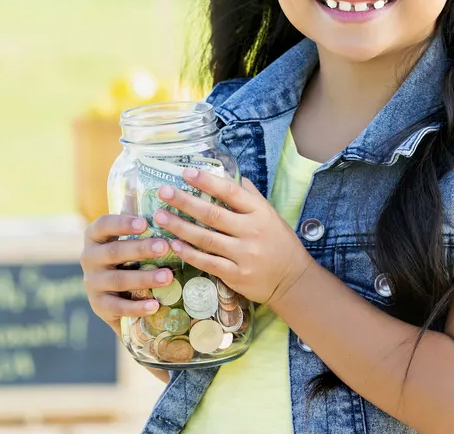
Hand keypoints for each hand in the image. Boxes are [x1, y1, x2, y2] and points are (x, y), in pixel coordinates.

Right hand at [80, 214, 177, 332]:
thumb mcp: (127, 245)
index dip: (122, 223)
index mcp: (94, 237)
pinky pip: (118, 307)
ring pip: (118, 280)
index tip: (144, 223)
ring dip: (144, 278)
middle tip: (164, 247)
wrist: (110, 297)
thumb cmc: (125, 261)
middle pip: (114, 252)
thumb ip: (141, 234)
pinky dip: (137, 307)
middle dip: (140, 249)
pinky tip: (155, 305)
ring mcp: (92, 283)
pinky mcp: (98, 305)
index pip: (104, 225)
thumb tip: (173, 222)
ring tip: (167, 277)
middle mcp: (88, 258)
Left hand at [153, 168, 311, 305]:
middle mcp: (252, 232)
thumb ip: (250, 196)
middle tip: (163, 192)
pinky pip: (207, 262)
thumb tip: (228, 174)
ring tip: (160, 216)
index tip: (187, 173)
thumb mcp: (270, 215)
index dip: (208, 181)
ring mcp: (244, 255)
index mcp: (260, 212)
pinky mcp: (236, 275)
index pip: (231, 192)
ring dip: (180, 227)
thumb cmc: (279, 243)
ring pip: (205, 238)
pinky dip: (189, 253)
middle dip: (185, 202)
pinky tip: (173, 244)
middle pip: (213, 214)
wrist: (293, 280)